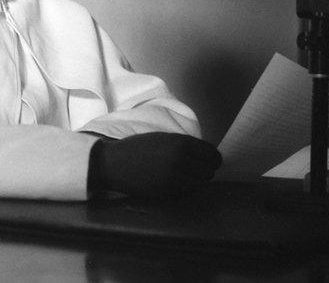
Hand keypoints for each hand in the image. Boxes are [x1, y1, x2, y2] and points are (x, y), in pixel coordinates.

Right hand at [87, 132, 221, 197]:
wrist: (114, 163)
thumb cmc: (137, 148)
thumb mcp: (162, 138)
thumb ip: (184, 145)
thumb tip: (205, 155)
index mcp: (180, 143)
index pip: (212, 154)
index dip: (213, 158)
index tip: (210, 160)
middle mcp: (181, 160)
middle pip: (210, 170)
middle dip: (206, 170)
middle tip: (197, 169)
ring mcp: (175, 177)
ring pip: (201, 182)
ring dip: (197, 180)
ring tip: (187, 176)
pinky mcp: (168, 191)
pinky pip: (188, 190)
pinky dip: (187, 187)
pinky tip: (176, 181)